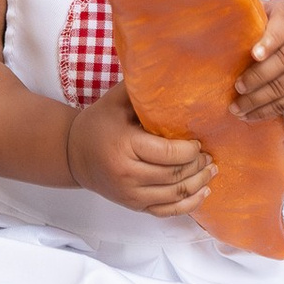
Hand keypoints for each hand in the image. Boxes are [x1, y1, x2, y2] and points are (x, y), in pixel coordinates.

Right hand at [62, 88, 212, 216]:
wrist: (73, 154)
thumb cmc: (98, 123)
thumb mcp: (116, 100)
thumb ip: (143, 89)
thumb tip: (174, 72)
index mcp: (125, 145)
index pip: (169, 153)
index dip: (191, 149)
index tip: (199, 141)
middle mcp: (127, 174)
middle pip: (174, 175)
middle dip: (198, 165)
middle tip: (209, 155)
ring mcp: (130, 194)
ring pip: (175, 195)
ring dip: (198, 183)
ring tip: (210, 170)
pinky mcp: (134, 206)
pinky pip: (166, 211)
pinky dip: (188, 204)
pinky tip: (202, 192)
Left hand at [232, 0, 283, 117]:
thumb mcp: (275, 10)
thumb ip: (254, 13)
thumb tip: (221, 16)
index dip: (270, 41)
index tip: (253, 54)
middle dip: (259, 76)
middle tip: (237, 86)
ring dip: (259, 100)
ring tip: (236, 107)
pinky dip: (267, 111)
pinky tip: (249, 115)